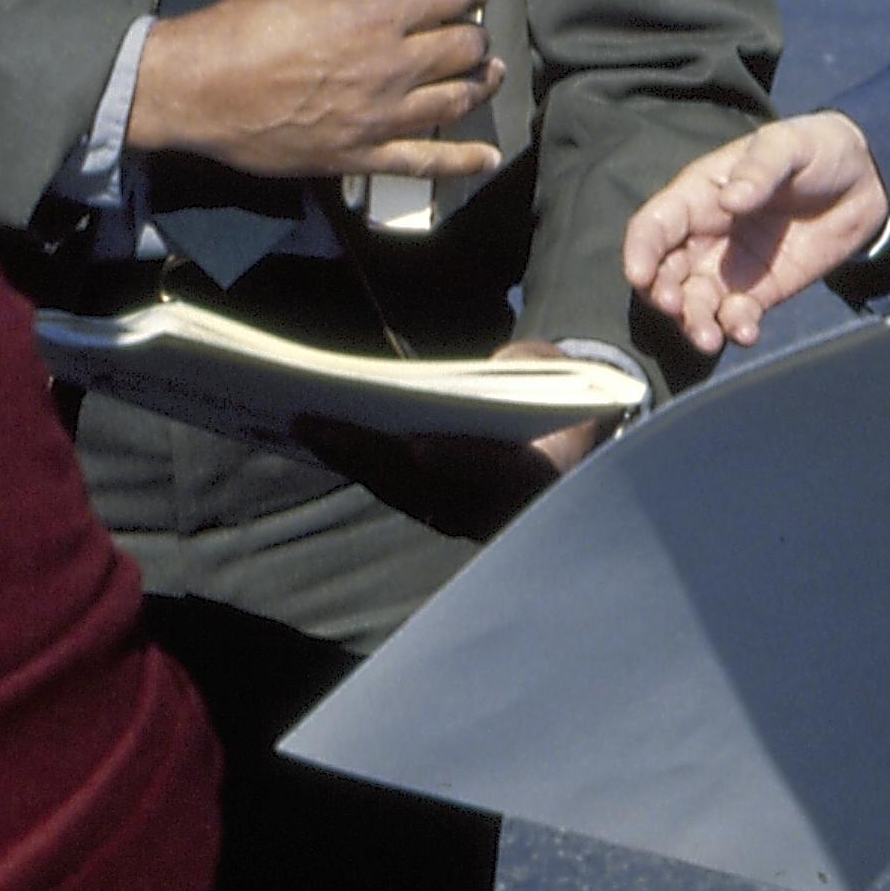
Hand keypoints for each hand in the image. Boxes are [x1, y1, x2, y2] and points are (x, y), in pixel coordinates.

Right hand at [131, 0, 503, 179]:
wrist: (200, 89)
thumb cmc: (241, 29)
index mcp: (375, 17)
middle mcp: (389, 67)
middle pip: (463, 49)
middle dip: (476, 36)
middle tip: (471, 32)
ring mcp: (379, 116)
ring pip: (457, 101)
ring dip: (481, 85)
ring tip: (488, 75)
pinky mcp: (361, 155)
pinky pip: (425, 162)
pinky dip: (461, 162)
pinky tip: (485, 158)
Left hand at [291, 340, 612, 540]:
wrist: (583, 449)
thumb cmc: (566, 399)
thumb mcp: (553, 375)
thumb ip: (521, 371)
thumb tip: (482, 373)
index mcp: (544, 476)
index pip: (495, 469)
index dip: (457, 458)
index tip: (417, 446)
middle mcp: (504, 510)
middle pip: (429, 485)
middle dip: (369, 453)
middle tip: (318, 423)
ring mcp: (473, 519)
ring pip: (404, 493)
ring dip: (352, 460)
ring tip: (307, 427)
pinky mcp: (448, 516)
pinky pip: (400, 493)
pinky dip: (362, 467)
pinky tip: (326, 442)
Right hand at [622, 113, 889, 353]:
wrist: (865, 182)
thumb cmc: (816, 149)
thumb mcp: (789, 145)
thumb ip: (760, 168)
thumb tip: (730, 198)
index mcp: (699, 194)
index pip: (654, 224)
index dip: (640, 249)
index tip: (639, 274)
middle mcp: (705, 235)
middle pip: (665, 272)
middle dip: (662, 294)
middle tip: (677, 308)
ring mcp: (729, 267)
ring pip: (694, 303)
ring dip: (694, 323)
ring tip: (710, 338)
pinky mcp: (758, 292)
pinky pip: (735, 317)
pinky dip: (734, 330)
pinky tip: (748, 333)